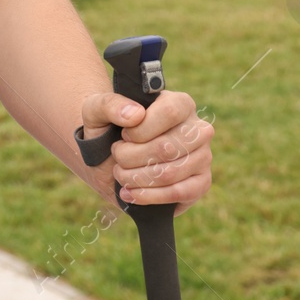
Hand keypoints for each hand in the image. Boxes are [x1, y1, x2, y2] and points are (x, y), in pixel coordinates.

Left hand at [80, 90, 212, 216]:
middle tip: (117, 156)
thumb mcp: (96, 110)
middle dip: (131, 157)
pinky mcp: (201, 183)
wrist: (109, 160)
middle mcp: (198, 129)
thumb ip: (109, 104)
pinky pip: (180, 193)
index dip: (140, 129)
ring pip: (169, 173)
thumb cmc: (107, 129)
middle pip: (167, 147)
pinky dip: (149, 196)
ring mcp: (203, 157)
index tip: (123, 135)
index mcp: (180, 103)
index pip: (170, 112)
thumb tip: (135, 114)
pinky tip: (130, 192)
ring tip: (120, 173)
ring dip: (135, 177)